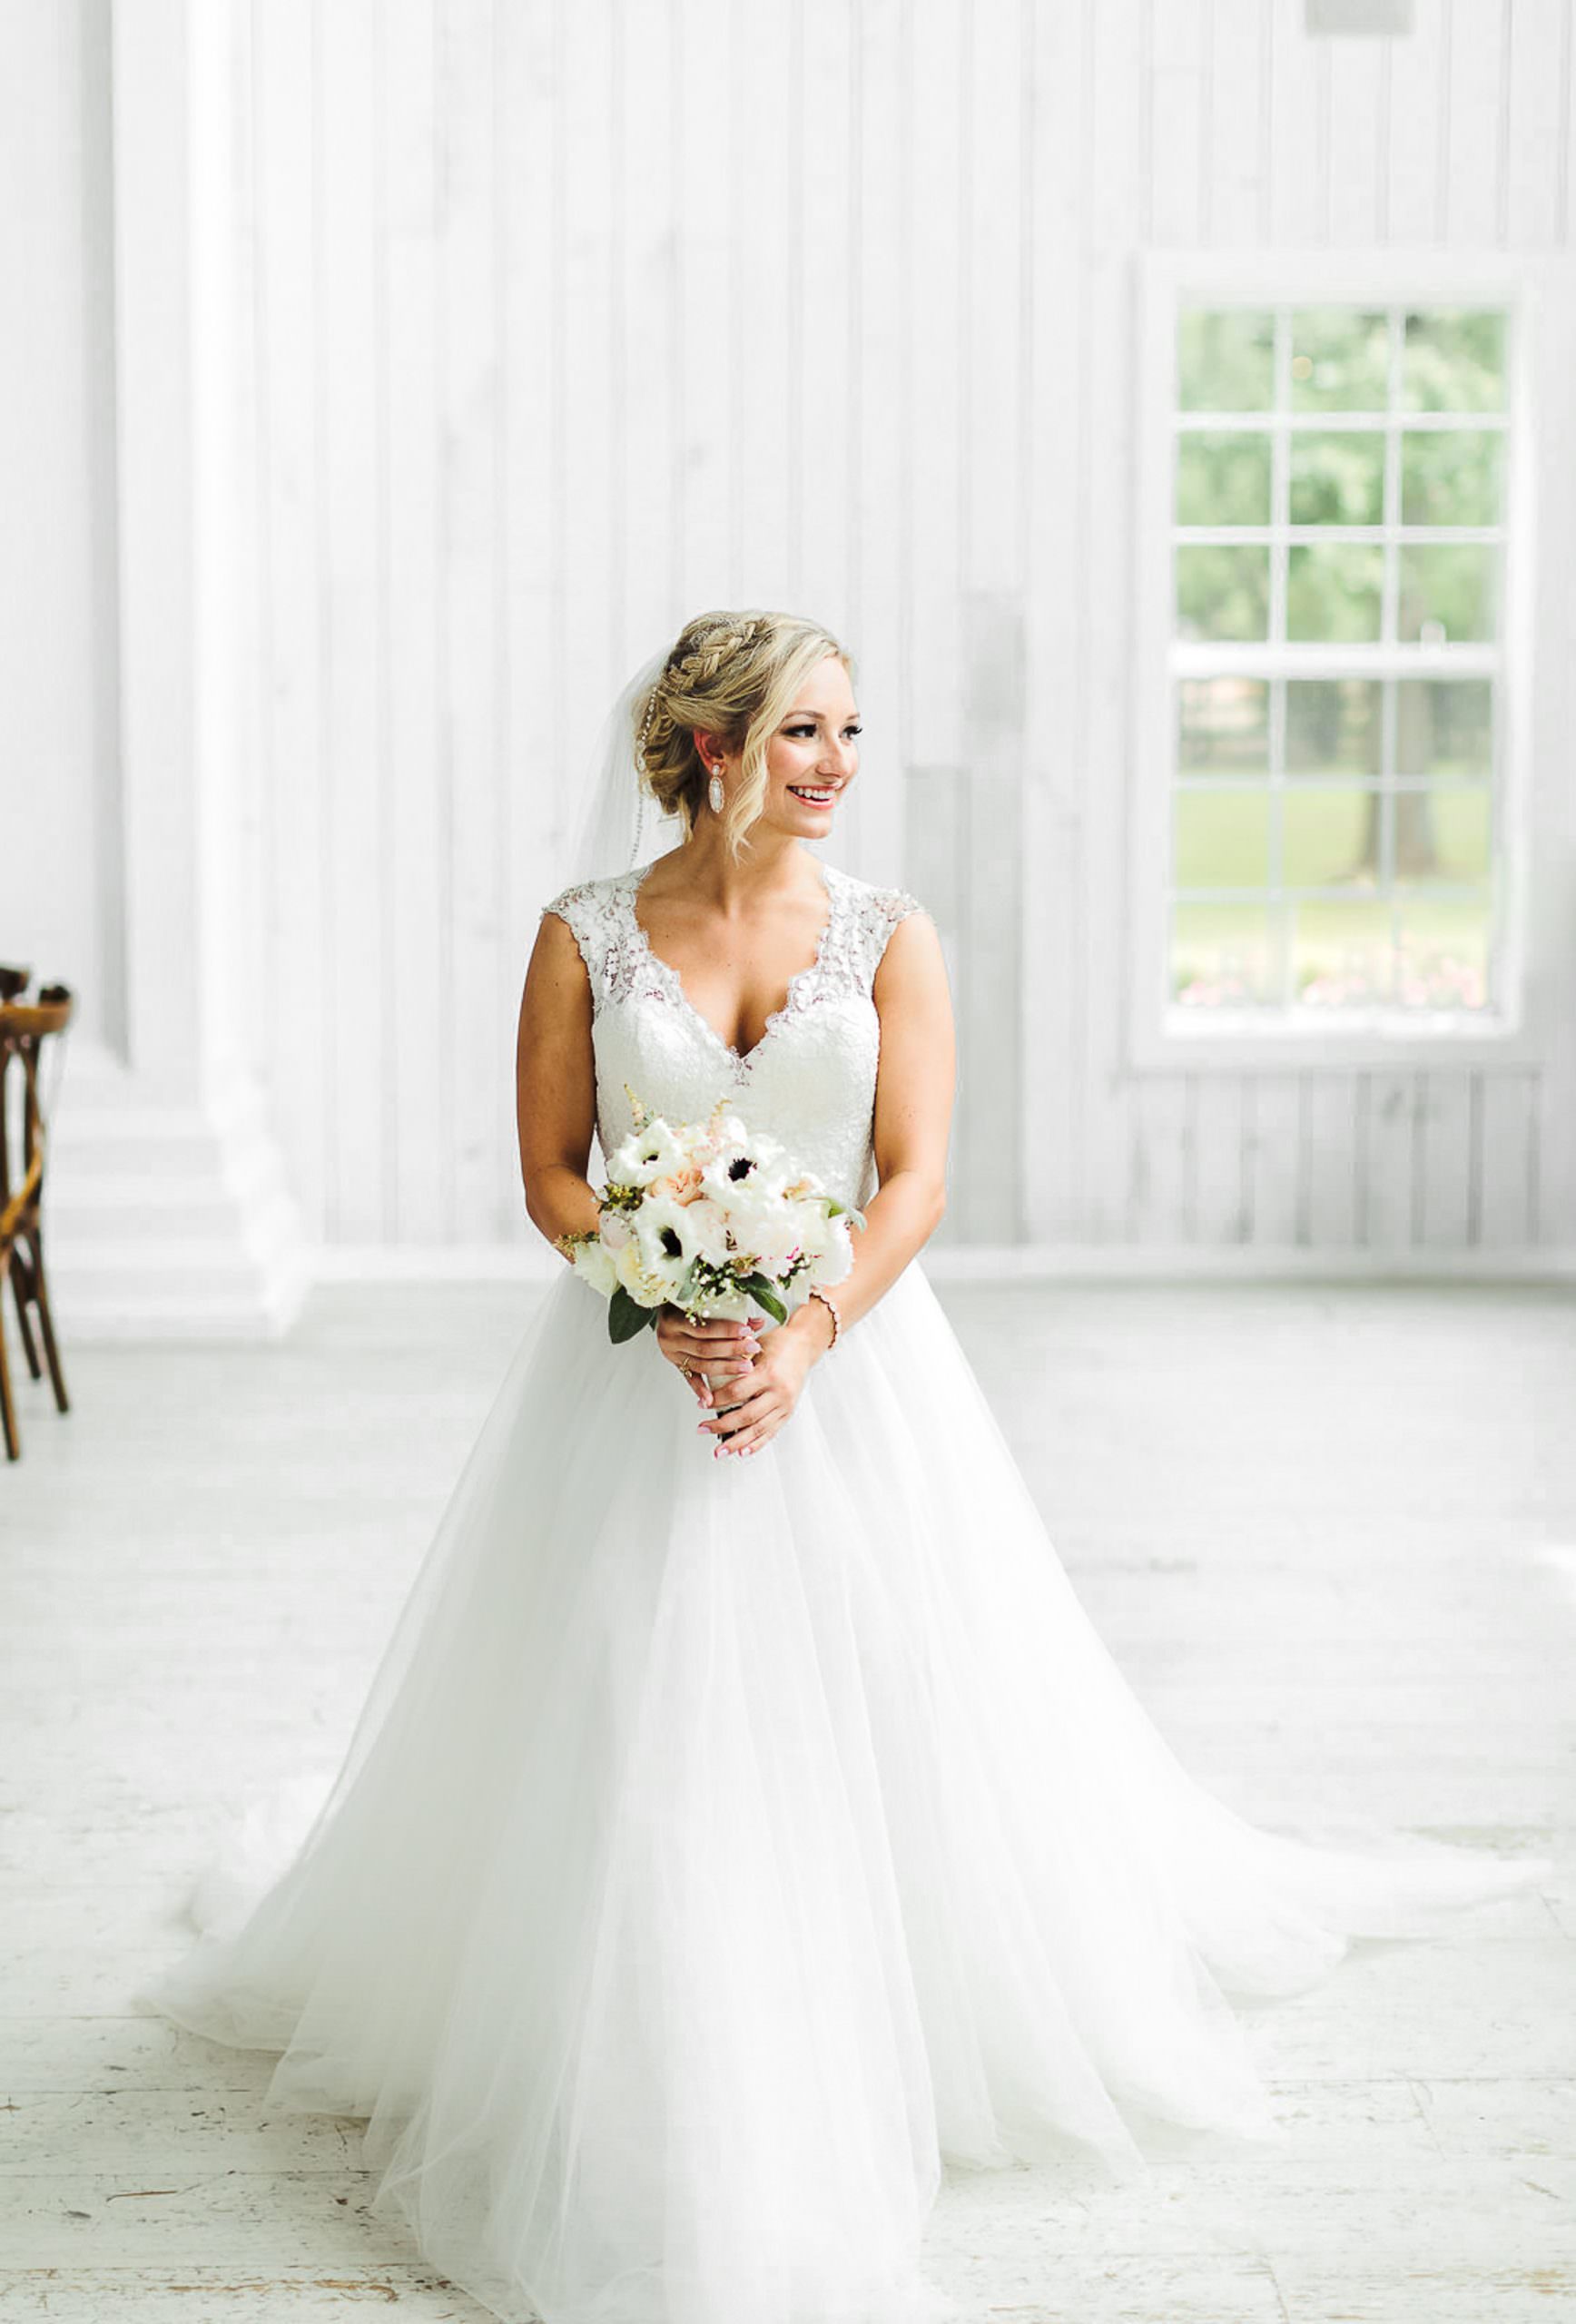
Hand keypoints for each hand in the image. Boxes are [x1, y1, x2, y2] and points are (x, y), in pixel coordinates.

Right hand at [653, 1303, 760, 1412]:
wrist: (664, 1310)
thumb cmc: (685, 1304)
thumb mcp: (701, 1303)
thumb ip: (729, 1312)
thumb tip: (759, 1322)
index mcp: (673, 1319)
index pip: (704, 1328)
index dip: (726, 1330)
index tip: (747, 1331)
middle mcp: (670, 1338)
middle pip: (705, 1348)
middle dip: (732, 1349)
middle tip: (753, 1348)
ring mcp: (671, 1353)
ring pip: (700, 1364)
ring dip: (725, 1367)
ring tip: (746, 1367)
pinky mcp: (675, 1364)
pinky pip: (689, 1378)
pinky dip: (700, 1389)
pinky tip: (710, 1399)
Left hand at [695, 1298, 834, 1459]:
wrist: (804, 1345)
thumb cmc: (778, 1343)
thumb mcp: (754, 1347)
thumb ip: (735, 1364)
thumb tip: (710, 1380)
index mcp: (768, 1373)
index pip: (736, 1392)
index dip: (716, 1400)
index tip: (701, 1403)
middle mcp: (779, 1391)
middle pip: (745, 1415)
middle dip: (721, 1425)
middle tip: (702, 1429)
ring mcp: (785, 1404)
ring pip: (758, 1428)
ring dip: (736, 1442)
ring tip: (720, 1451)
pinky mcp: (789, 1412)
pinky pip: (771, 1432)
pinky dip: (756, 1444)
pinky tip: (742, 1452)